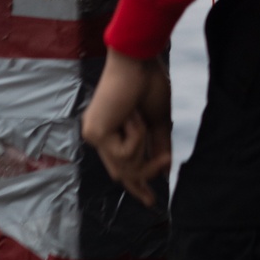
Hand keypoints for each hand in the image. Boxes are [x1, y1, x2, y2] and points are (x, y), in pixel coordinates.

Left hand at [81, 48, 171, 205]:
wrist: (139, 60)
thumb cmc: (148, 82)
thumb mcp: (158, 120)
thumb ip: (159, 145)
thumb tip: (164, 170)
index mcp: (111, 130)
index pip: (121, 165)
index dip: (136, 184)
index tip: (150, 199)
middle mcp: (99, 135)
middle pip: (122, 172)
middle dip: (140, 184)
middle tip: (152, 199)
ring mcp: (95, 135)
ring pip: (126, 167)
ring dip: (142, 147)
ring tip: (141, 119)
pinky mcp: (96, 134)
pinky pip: (125, 153)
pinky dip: (136, 136)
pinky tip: (131, 115)